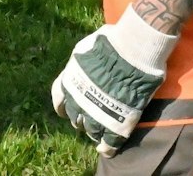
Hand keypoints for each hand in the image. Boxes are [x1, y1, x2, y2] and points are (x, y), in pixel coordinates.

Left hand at [51, 8, 177, 156]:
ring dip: (94, 131)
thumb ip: (82, 60)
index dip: (64, 106)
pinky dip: (107, 148)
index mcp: (69, 82)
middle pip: (74, 117)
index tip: (68, 109)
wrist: (132, 50)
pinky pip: (109, 143)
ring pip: (90, 131)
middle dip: (81, 117)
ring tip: (101, 132)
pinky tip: (107, 150)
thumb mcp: (86, 47)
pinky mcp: (116, 124)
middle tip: (91, 117)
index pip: (59, 100)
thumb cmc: (111, 42)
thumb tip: (86, 60)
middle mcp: (77, 101)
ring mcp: (96, 114)